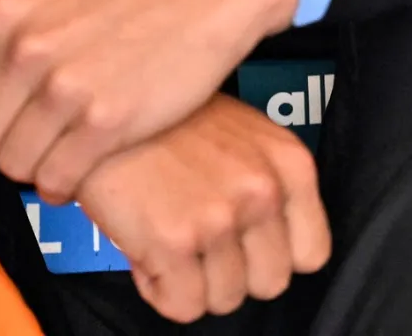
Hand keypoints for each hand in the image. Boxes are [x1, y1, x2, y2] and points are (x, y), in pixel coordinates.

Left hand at [0, 0, 297, 201]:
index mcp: (5, 7)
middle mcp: (25, 50)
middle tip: (25, 131)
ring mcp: (65, 90)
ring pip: (12, 164)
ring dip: (31, 163)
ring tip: (54, 147)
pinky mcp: (106, 124)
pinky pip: (57, 181)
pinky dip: (63, 182)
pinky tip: (79, 164)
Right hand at [78, 94, 330, 322]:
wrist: (100, 105)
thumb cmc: (163, 119)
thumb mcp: (238, 134)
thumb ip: (264, 181)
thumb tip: (268, 241)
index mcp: (287, 162)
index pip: (311, 252)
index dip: (270, 254)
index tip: (242, 244)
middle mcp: (263, 190)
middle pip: (269, 282)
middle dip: (229, 270)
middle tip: (195, 239)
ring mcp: (220, 216)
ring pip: (225, 299)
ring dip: (192, 279)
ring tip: (166, 234)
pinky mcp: (175, 240)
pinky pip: (183, 306)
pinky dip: (160, 288)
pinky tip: (145, 248)